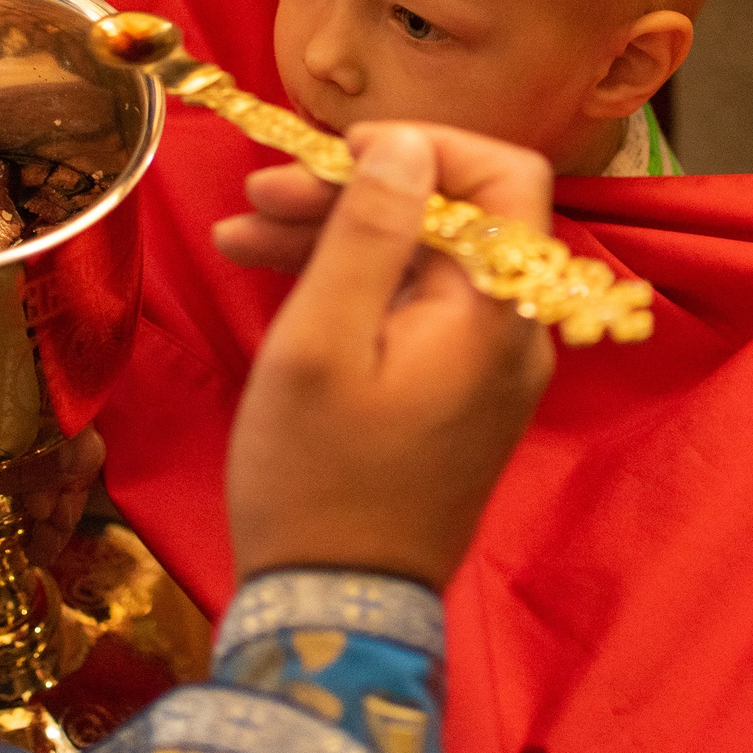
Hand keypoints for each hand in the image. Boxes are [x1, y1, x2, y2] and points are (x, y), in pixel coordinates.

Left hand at [0, 409, 103, 588]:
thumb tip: (86, 450)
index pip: (38, 383)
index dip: (69, 432)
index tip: (68, 488)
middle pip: (40, 422)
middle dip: (62, 475)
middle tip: (49, 531)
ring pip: (26, 456)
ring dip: (47, 497)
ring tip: (38, 543)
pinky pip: (2, 480)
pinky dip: (22, 507)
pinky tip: (28, 538)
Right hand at [217, 124, 554, 588]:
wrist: (333, 608)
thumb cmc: (318, 478)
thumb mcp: (322, 340)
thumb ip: (369, 230)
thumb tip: (406, 144)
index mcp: (497, 312)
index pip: (505, 176)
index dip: (423, 147)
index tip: (337, 151)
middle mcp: (513, 332)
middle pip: (452, 216)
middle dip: (356, 189)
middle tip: (259, 190)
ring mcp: (487, 367)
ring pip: (422, 260)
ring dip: (338, 234)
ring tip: (239, 231)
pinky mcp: (455, 394)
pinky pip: (413, 309)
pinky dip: (352, 285)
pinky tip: (270, 272)